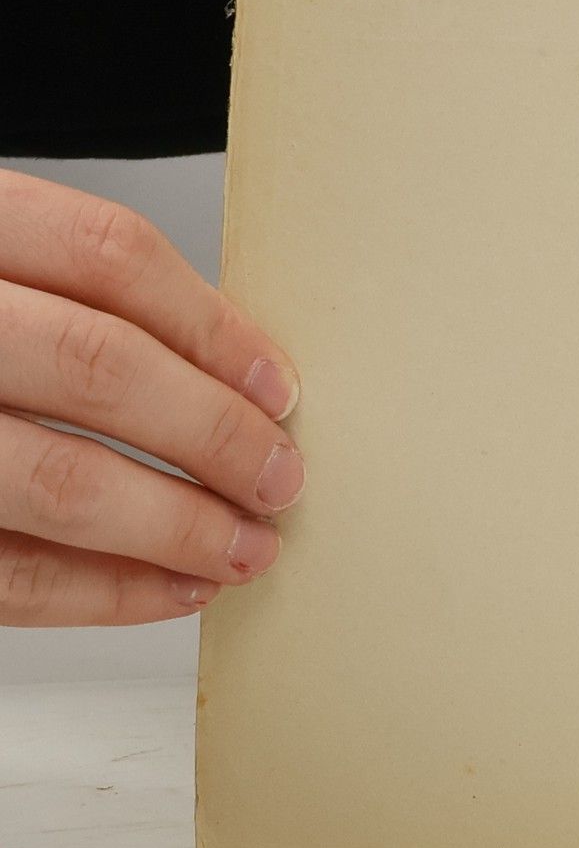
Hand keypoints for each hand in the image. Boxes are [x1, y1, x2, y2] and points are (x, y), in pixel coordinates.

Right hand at [0, 171, 302, 625]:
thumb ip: (69, 294)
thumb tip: (229, 372)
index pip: (108, 256)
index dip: (213, 327)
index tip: (280, 387)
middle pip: (99, 366)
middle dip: (214, 435)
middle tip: (282, 478)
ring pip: (56, 478)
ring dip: (174, 525)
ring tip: (244, 547)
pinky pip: (3, 573)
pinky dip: (101, 591)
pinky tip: (169, 590)